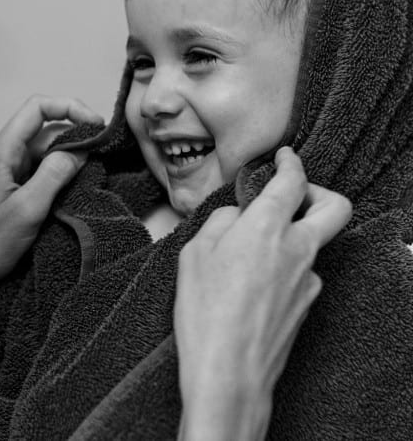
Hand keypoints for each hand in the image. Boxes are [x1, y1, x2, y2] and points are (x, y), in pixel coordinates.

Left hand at [0, 95, 102, 315]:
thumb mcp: (29, 209)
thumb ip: (55, 174)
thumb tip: (79, 150)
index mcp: (0, 152)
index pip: (36, 108)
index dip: (69, 107)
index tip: (96, 125)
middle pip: (42, 129)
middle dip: (73, 137)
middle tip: (101, 155)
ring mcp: (1, 173)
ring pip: (41, 152)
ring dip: (66, 158)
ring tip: (90, 174)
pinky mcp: (5, 190)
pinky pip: (34, 171)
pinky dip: (55, 174)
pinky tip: (71, 189)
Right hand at [175, 147, 351, 439]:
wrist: (230, 372)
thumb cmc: (206, 314)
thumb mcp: (194, 255)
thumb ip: (219, 224)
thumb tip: (235, 216)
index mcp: (266, 229)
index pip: (292, 182)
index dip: (290, 163)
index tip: (283, 157)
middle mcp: (297, 250)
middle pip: (335, 207)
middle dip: (318, 192)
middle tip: (294, 194)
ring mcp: (308, 279)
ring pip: (314, 243)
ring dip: (292, 235)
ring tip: (250, 251)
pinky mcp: (307, 304)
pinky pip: (301, 273)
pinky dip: (282, 268)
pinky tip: (251, 284)